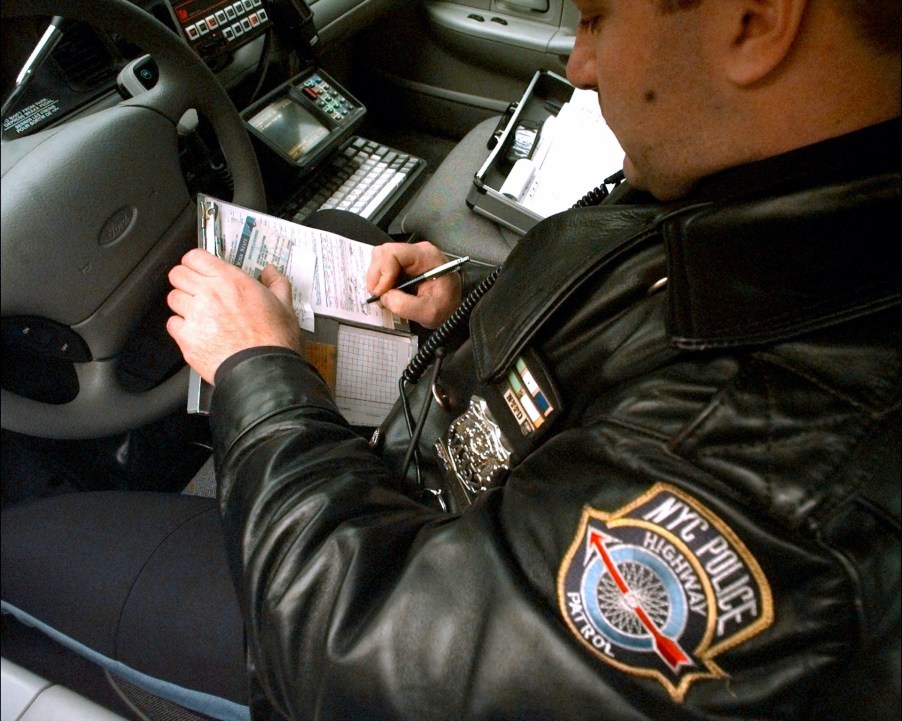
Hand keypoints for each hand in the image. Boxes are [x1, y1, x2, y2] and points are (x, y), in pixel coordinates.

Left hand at [166, 249, 302, 383]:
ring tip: (200, 314)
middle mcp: (209, 294)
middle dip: (186, 280)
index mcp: (231, 281)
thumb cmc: (274, 341)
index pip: (194, 257)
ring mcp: (195, 315)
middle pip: (177, 274)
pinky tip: (198, 332)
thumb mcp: (285, 306)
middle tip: (197, 290)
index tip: (202, 269)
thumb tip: (271, 272)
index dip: (196, 263)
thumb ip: (276, 283)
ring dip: (184, 304)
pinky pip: (173, 324)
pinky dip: (182, 327)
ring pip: (173, 298)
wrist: (264, 371)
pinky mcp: (187, 338)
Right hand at [366, 241, 461, 327]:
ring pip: (381, 258)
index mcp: (427, 257)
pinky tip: (388, 291)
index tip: (381, 292)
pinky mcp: (403, 263)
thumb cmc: (446, 307)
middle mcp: (417, 251)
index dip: (382, 272)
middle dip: (377, 276)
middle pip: (384, 253)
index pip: (393, 253)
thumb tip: (384, 297)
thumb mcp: (429, 313)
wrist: (453, 307)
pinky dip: (380, 279)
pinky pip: (384, 265)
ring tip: (384, 294)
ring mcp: (409, 255)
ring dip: (377, 278)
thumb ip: (405, 306)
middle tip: (380, 296)